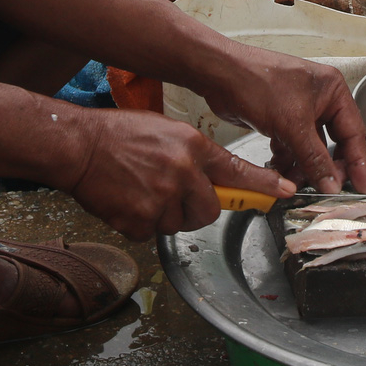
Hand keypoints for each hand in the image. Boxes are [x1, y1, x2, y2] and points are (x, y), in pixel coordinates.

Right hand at [65, 109, 293, 240]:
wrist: (79, 146)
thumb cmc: (121, 134)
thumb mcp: (169, 132)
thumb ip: (195, 156)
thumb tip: (213, 180)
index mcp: (192, 147)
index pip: (237, 171)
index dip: (263, 185)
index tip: (286, 192)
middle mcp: (182, 173)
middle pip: (209, 210)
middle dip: (196, 208)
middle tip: (175, 195)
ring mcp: (161, 198)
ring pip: (179, 223)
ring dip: (165, 215)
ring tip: (142, 189)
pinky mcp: (139, 220)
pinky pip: (151, 233)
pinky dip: (141, 223)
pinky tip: (128, 200)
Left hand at [197, 46, 365, 195]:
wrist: (219, 75)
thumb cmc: (259, 84)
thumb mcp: (292, 124)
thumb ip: (315, 158)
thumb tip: (333, 185)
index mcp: (332, 90)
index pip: (354, 132)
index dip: (358, 162)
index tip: (362, 187)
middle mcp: (319, 99)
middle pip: (333, 142)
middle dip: (327, 167)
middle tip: (327, 189)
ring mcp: (298, 110)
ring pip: (310, 148)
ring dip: (304, 167)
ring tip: (295, 182)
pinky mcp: (280, 120)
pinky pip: (292, 147)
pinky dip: (287, 160)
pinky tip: (279, 170)